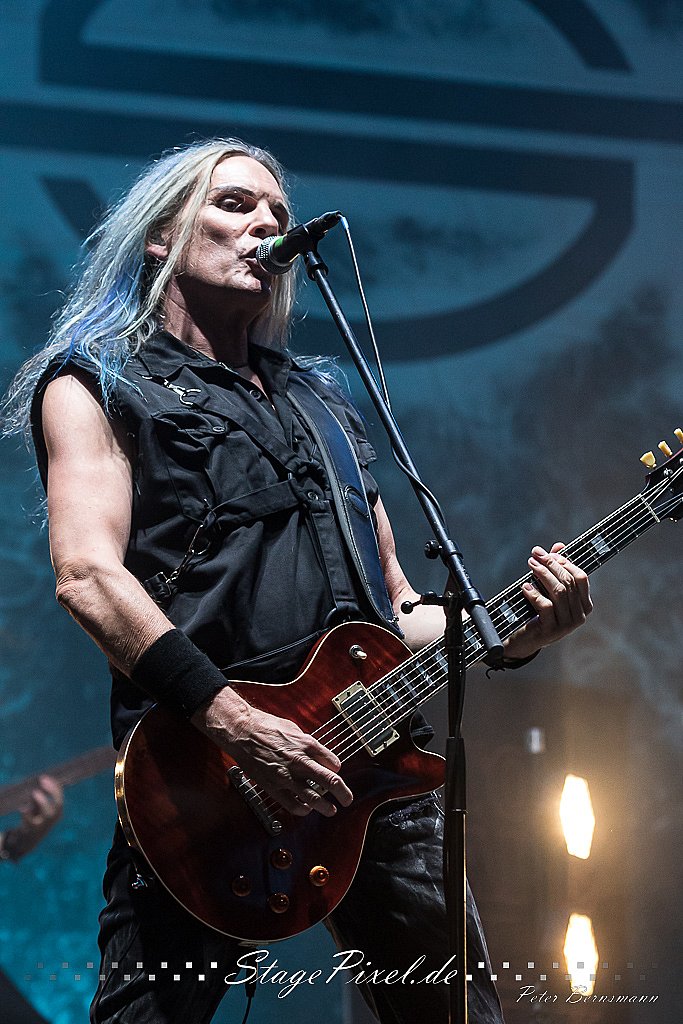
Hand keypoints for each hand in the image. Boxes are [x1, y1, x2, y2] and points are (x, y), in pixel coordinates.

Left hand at [2, 775, 63, 861]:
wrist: (27, 841)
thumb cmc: (34, 820)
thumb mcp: (38, 808)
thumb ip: (39, 798)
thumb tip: (40, 783)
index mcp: (57, 812)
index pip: (59, 797)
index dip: (54, 786)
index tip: (44, 777)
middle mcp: (53, 819)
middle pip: (58, 804)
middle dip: (52, 792)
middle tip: (42, 781)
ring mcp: (43, 825)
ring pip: (48, 814)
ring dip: (42, 802)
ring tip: (34, 793)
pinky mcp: (32, 830)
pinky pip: (30, 821)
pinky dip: (26, 814)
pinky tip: (22, 808)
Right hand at [193, 693, 352, 817]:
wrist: (242, 731)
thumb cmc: (266, 726)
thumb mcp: (294, 728)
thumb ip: (307, 743)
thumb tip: (319, 754)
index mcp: (307, 744)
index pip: (334, 763)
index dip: (337, 770)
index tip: (337, 772)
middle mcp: (300, 761)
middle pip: (330, 781)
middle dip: (342, 793)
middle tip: (347, 799)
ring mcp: (286, 775)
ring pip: (313, 797)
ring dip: (325, 806)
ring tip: (330, 810)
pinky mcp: (273, 786)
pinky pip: (292, 804)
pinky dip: (302, 809)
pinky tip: (306, 809)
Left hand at [504, 543, 591, 660]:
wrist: (524, 640)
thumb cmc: (537, 611)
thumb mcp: (547, 589)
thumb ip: (555, 569)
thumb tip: (559, 545)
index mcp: (584, 605)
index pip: (580, 577)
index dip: (564, 562)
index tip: (547, 553)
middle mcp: (580, 616)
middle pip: (568, 582)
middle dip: (550, 565)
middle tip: (535, 555)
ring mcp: (567, 625)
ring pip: (559, 592)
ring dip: (542, 575)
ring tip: (530, 565)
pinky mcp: (551, 631)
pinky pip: (546, 606)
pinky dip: (534, 593)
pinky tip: (525, 587)